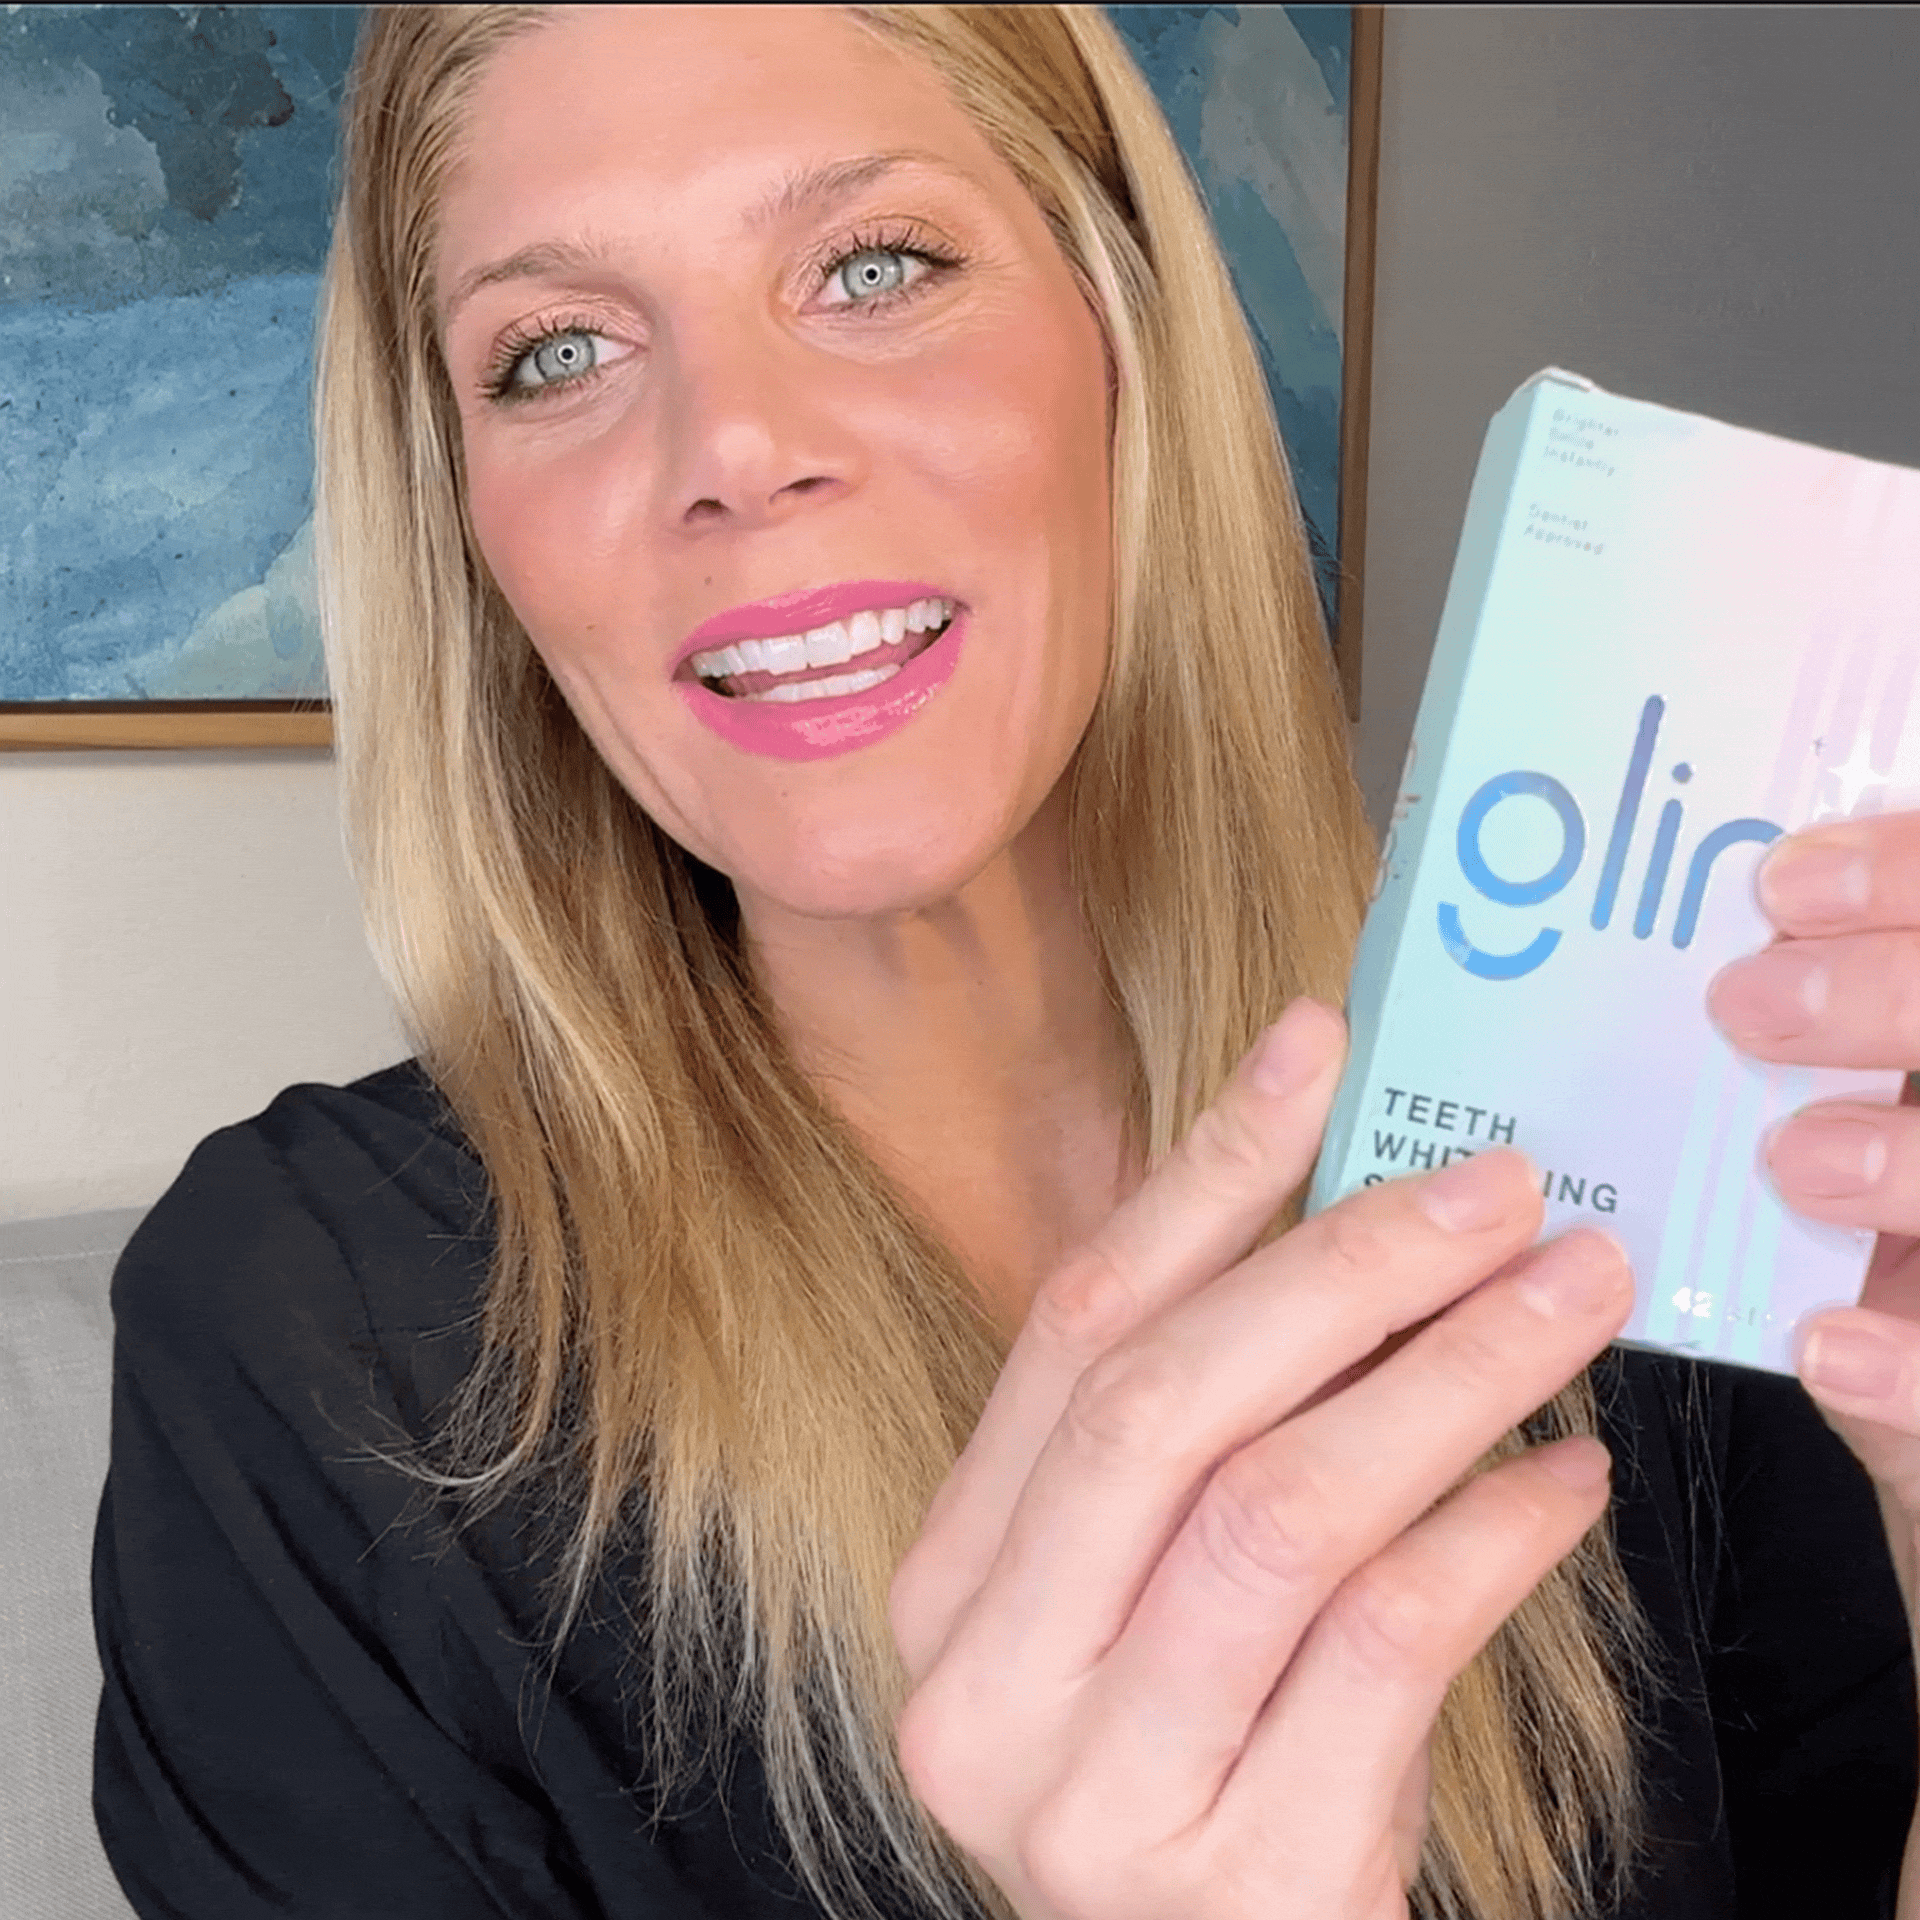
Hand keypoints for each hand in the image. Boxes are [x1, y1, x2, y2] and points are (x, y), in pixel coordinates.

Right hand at [888, 997, 1632, 1919]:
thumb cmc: (1207, 1751)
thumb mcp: (1155, 1588)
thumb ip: (1204, 1424)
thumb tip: (1342, 1187)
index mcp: (951, 1585)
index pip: (1069, 1332)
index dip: (1200, 1175)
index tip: (1318, 1048)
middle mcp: (988, 1689)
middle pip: (1160, 1407)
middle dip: (1343, 1266)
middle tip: (1499, 1186)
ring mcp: (1104, 1797)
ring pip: (1280, 1514)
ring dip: (1448, 1377)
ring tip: (1571, 1297)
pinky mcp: (1254, 1877)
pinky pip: (1390, 1647)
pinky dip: (1495, 1534)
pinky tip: (1568, 1475)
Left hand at [1709, 814, 1919, 1617]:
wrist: (1902, 1396)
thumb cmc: (1843, 1240)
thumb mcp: (1816, 1117)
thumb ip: (1767, 1043)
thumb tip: (1630, 950)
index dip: (1904, 870)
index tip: (1780, 885)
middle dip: (1894, 997)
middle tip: (1748, 1007)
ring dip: (1913, 1165)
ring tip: (1795, 1163)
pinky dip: (1909, 1361)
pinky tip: (1827, 1346)